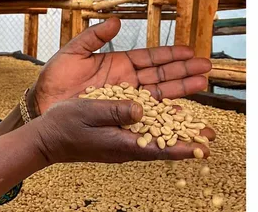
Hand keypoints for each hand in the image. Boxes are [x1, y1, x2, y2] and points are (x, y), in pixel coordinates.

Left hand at [31, 17, 210, 113]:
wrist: (43, 104)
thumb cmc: (55, 77)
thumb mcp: (74, 52)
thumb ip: (94, 36)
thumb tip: (116, 21)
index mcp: (118, 64)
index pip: (149, 58)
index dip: (169, 55)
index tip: (190, 51)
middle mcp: (126, 82)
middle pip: (161, 75)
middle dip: (183, 71)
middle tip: (206, 67)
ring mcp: (125, 99)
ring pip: (159, 94)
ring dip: (181, 89)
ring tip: (202, 84)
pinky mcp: (120, 114)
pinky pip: (146, 114)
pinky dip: (163, 114)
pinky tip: (181, 112)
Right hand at [33, 98, 209, 164]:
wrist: (46, 138)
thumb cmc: (63, 125)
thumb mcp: (87, 111)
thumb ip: (114, 110)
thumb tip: (140, 109)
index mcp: (120, 142)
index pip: (157, 147)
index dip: (182, 147)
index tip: (203, 148)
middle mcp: (125, 145)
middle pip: (163, 143)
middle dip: (187, 137)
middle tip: (211, 135)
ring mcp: (121, 142)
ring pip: (156, 137)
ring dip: (176, 130)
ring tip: (196, 125)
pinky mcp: (116, 137)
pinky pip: (143, 133)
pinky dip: (159, 125)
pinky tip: (166, 117)